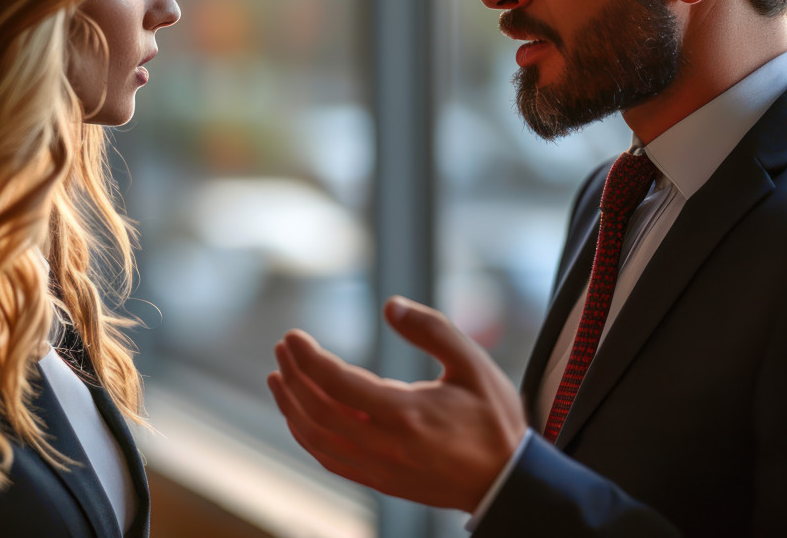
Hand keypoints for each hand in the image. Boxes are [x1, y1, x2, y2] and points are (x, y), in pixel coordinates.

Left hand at [268, 295, 526, 511]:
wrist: (507, 481)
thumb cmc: (493, 420)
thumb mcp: (473, 365)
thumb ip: (433, 330)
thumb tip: (391, 305)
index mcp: (406, 414)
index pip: (338, 384)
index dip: (309, 358)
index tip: (293, 336)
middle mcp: (386, 445)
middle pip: (319, 410)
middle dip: (294, 376)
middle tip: (283, 347)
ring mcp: (379, 468)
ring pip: (318, 439)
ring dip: (291, 406)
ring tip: (279, 376)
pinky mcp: (379, 481)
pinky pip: (329, 459)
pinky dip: (306, 436)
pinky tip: (299, 415)